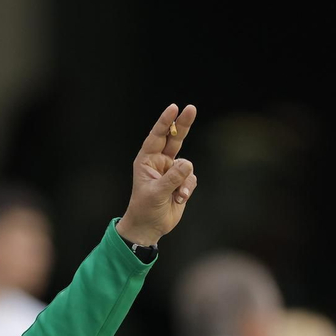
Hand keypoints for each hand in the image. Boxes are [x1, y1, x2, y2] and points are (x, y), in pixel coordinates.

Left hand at [116, 104, 198, 247]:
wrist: (149, 227)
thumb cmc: (144, 209)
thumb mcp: (156, 193)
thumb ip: (172, 179)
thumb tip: (187, 165)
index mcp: (146, 161)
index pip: (157, 137)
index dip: (165, 122)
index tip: (173, 108)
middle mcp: (159, 162)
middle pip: (174, 139)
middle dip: (183, 124)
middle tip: (191, 108)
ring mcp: (171, 171)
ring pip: (187, 165)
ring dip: (184, 181)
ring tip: (176, 196)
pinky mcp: (181, 182)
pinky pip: (191, 179)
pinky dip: (187, 189)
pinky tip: (179, 200)